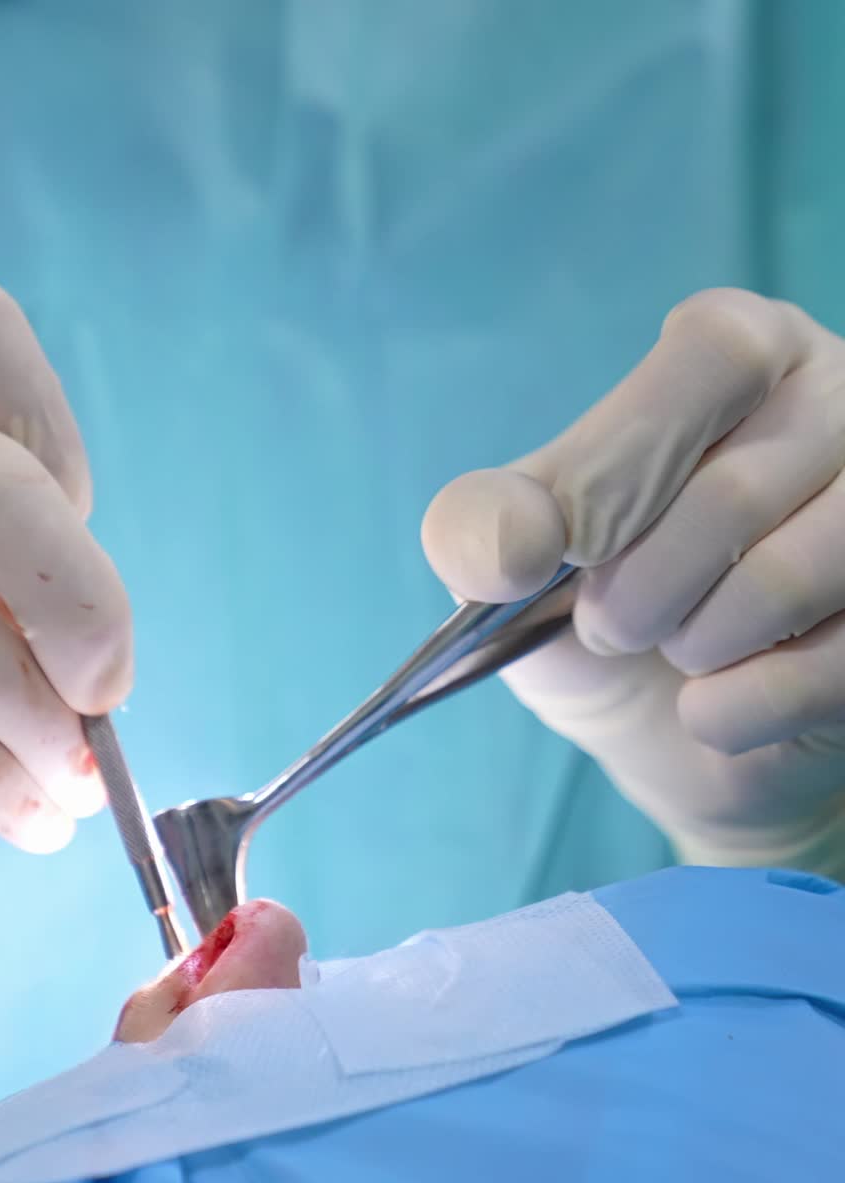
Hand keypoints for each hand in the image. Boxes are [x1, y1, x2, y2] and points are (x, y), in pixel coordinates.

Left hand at [422, 289, 844, 873]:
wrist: (660, 724)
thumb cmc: (588, 611)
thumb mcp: (510, 566)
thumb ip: (480, 531)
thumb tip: (513, 544)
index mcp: (742, 352)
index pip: (714, 355)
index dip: (623, 464)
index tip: (568, 548)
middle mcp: (844, 404)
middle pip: (738, 489)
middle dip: (635, 592)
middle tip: (609, 625)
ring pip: (794, 576)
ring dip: (693, 646)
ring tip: (673, 649)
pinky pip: (828, 672)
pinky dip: (731, 713)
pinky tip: (714, 702)